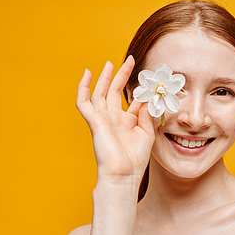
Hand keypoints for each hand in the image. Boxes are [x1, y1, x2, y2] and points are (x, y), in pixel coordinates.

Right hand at [76, 56, 154, 183]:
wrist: (123, 174)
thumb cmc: (135, 159)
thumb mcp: (147, 134)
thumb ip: (147, 114)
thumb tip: (147, 97)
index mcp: (127, 122)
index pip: (133, 101)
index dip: (141, 89)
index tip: (151, 78)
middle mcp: (114, 119)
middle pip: (115, 92)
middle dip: (121, 76)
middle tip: (130, 60)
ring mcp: (103, 119)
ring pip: (100, 94)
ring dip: (104, 78)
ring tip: (109, 63)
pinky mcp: (94, 121)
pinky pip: (84, 102)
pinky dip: (83, 87)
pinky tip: (86, 74)